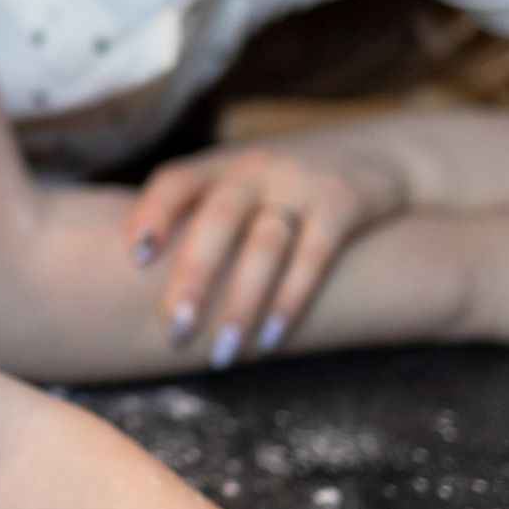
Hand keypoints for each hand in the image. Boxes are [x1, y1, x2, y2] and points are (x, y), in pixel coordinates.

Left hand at [125, 139, 408, 366]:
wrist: (376, 155)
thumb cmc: (282, 190)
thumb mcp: (240, 187)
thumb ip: (198, 219)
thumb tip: (134, 284)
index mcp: (219, 165)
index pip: (176, 180)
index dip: (152, 213)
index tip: (133, 257)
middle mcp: (255, 167)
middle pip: (218, 217)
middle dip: (193, 276)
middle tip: (173, 331)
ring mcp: (301, 180)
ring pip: (266, 242)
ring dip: (241, 301)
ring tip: (221, 353)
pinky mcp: (344, 199)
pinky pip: (315, 253)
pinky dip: (291, 298)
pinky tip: (271, 338)